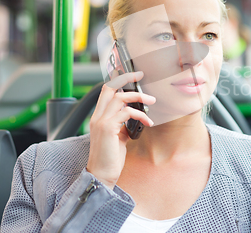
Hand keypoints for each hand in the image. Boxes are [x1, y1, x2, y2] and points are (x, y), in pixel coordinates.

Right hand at [86, 71, 155, 188]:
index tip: (134, 75)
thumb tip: (134, 116)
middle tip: (141, 75)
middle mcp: (97, 116)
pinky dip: (141, 115)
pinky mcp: (108, 128)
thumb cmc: (111, 158)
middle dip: (126, 78)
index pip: (106, 90)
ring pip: (120, 98)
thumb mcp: (118, 136)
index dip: (119, 80)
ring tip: (152, 101)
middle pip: (110, 87)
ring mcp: (101, 122)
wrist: (101, 175)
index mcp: (98, 116)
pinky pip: (127, 113)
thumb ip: (122, 124)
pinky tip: (148, 122)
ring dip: (139, 97)